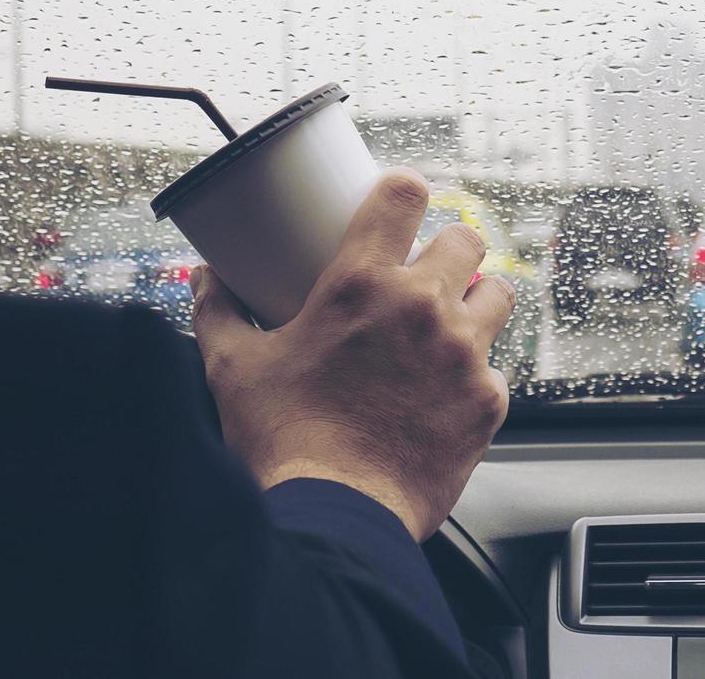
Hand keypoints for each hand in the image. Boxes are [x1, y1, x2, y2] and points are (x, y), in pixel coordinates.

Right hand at [189, 168, 515, 540]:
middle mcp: (423, 307)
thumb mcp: (234, 368)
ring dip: (477, 300)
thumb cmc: (283, 441)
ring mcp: (464, 352)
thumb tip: (205, 279)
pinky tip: (446, 394)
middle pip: (466, 236)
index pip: (403, 195)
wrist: (336, 515)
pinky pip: (496, 369)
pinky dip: (475, 376)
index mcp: (362, 284)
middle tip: (427, 272)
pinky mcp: (488, 399)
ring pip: (498, 294)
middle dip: (449, 246)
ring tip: (452, 322)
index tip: (403, 200)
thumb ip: (220, 313)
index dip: (406, 189)